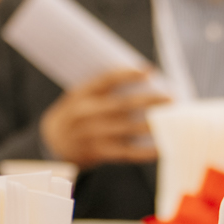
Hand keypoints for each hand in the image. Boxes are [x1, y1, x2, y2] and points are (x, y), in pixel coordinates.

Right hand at [39, 68, 166, 168]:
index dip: (128, 75)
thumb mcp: (78, 96)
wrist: (51, 144)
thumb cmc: (73, 114)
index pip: (106, 80)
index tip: (149, 71)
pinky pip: (128, 152)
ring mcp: (92, 135)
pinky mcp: (99, 153)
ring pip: (129, 129)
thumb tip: (141, 85)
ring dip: (153, 125)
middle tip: (171, 98)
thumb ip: (102, 90)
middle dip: (150, 101)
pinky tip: (162, 147)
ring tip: (172, 121)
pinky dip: (146, 151)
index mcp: (81, 95)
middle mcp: (86, 114)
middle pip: (123, 105)